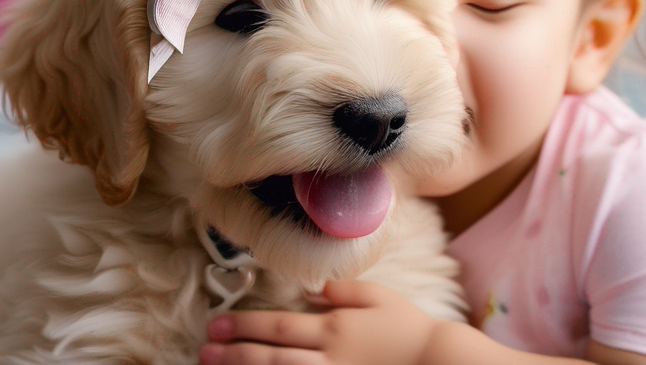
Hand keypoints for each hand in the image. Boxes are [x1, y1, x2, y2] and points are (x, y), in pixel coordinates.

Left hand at [199, 280, 439, 364]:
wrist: (440, 362)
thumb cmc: (411, 329)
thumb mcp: (380, 296)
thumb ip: (344, 290)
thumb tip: (312, 288)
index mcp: (336, 328)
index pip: (280, 326)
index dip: (246, 325)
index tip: (218, 323)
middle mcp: (329, 357)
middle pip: (273, 355)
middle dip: (235, 351)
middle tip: (205, 348)